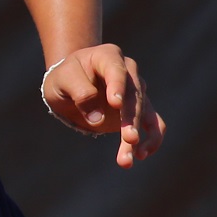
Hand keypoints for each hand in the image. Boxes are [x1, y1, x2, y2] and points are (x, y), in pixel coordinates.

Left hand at [41, 44, 165, 167]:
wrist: (71, 84)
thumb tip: (98, 118)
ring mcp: (136, 91)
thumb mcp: (62, 80)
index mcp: (108, 56)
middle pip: (133, 95)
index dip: (117, 86)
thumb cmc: (65, 78)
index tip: (115, 104)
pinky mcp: (140, 109)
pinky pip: (154, 124)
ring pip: (144, 113)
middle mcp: (128, 71)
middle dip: (131, 119)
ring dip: (139, 137)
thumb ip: (79, 93)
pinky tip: (141, 155)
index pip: (115, 70)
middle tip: (129, 139)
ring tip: (127, 160)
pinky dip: (152, 140)